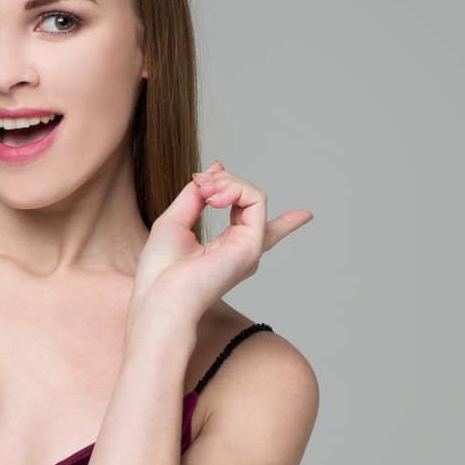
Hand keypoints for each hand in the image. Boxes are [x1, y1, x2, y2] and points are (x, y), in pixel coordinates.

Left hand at [130, 160, 312, 326]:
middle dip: (223, 182)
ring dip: (225, 183)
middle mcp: (242, 248)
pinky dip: (234, 188)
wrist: (161, 295)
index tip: (303, 214)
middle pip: (249, 202)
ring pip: (253, 195)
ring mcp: (249, 247)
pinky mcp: (251, 244)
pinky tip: (214, 198)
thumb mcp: (175, 220)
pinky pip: (255, 199)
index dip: (285, 222)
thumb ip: (196, 195)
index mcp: (225, 248)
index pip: (260, 230)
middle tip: (199, 183)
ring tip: (204, 191)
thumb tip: (216, 169)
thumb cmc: (161, 268)